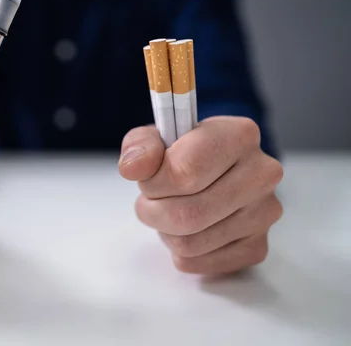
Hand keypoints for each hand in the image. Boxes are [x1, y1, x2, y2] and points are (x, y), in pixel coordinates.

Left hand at [118, 117, 282, 275]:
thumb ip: (140, 145)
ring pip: (190, 243)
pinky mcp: (257, 246)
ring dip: (165, 231)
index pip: (183, 174)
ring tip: (170, 210)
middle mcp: (261, 174)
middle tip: (151, 201)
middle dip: (154, 211)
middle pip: (187, 215)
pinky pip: (200, 262)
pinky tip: (188, 228)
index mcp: (239, 136)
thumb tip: (133, 167)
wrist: (215, 170)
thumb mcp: (156, 137)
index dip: (153, 183)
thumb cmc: (184, 152)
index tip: (148, 178)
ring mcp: (264, 213)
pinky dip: (181, 251)